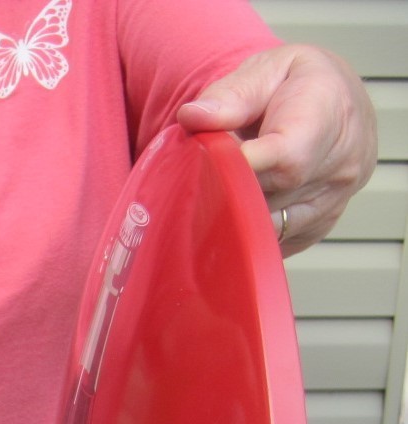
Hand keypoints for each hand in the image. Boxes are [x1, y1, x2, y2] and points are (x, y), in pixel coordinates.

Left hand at [177, 45, 377, 255]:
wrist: (336, 101)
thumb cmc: (295, 83)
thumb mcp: (265, 70)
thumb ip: (229, 95)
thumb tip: (192, 116)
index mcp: (329, 114)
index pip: (288, 157)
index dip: (243, 171)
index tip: (209, 171)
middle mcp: (341, 162)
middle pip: (269, 197)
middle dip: (227, 190)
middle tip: (198, 179)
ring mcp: (334, 200)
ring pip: (268, 226)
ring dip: (236, 214)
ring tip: (219, 189)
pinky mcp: (320, 226)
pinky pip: (275, 242)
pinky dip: (249, 232)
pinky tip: (238, 209)